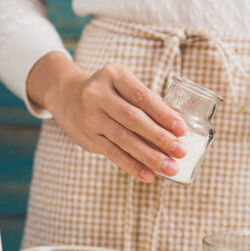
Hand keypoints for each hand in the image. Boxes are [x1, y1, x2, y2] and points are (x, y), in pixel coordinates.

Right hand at [28, 52, 186, 181]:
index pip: (142, 96)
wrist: (67, 96)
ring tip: (170, 168)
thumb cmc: (109, 92)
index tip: (182, 129)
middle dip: (160, 138)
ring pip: (124, 139)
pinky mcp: (88, 137)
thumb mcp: (123, 85)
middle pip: (134, 119)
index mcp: (113, 75)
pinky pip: (112, 153)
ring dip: (149, 156)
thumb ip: (147, 102)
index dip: (163, 114)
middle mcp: (98, 94)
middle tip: (181, 152)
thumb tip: (179, 127)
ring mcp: (90, 117)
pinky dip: (132, 165)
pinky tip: (148, 175)